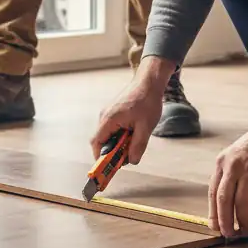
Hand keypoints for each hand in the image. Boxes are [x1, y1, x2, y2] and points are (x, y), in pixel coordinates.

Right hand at [90, 56, 175, 184]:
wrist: (150, 80)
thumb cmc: (147, 101)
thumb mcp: (146, 126)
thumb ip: (138, 145)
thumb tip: (132, 161)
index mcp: (109, 119)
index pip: (97, 144)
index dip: (101, 158)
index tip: (110, 167)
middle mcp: (105, 116)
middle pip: (102, 141)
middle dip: (113, 151)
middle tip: (128, 154)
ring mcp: (109, 112)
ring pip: (108, 135)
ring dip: (119, 142)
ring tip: (135, 140)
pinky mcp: (114, 111)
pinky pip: (113, 128)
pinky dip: (121, 134)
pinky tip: (134, 132)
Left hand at [208, 99, 247, 238]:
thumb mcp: (235, 157)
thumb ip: (229, 177)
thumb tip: (224, 206)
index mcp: (222, 162)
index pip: (213, 193)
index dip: (213, 213)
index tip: (215, 227)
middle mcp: (233, 166)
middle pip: (224, 200)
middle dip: (225, 222)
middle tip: (229, 234)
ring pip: (241, 203)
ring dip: (242, 221)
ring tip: (245, 230)